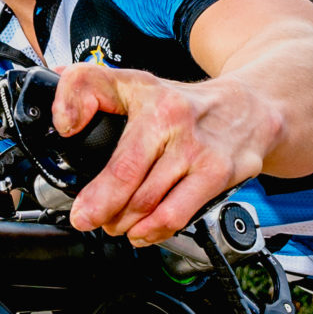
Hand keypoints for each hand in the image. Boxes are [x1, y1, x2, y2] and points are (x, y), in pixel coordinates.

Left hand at [55, 61, 280, 245]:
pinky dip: (156, 231)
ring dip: (129, 226)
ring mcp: (204, 154)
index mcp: (154, 103)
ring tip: (117, 225)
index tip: (82, 214)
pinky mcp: (222, 175)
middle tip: (92, 220)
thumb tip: (63, 117)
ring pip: (156, 209)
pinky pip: (181, 215)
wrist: (249, 108)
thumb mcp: (133, 82)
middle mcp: (180, 128)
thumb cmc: (184, 103)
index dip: (98, 195)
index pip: (122, 161)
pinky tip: (143, 230)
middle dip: (107, 214)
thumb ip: (87, 88)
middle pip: (135, 191)